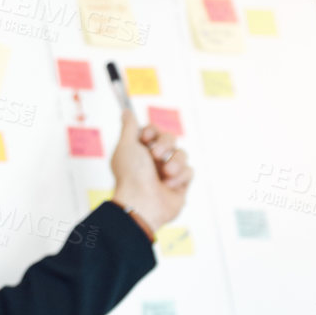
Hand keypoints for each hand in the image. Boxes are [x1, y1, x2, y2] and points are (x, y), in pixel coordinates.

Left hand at [109, 105, 192, 228]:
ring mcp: (168, 173)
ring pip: (182, 153)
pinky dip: (180, 177)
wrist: (141, 203)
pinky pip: (189, 170)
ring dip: (174, 162)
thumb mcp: (126, 145)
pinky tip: (169, 186)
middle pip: (171, 138)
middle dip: (165, 144)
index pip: (154, 131)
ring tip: (165, 174)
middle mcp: (154, 161)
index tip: (145, 139)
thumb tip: (126, 111)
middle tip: (155, 155)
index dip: (153, 132)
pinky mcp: (180, 185)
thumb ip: (129, 127)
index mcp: (140, 151)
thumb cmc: (131, 175)